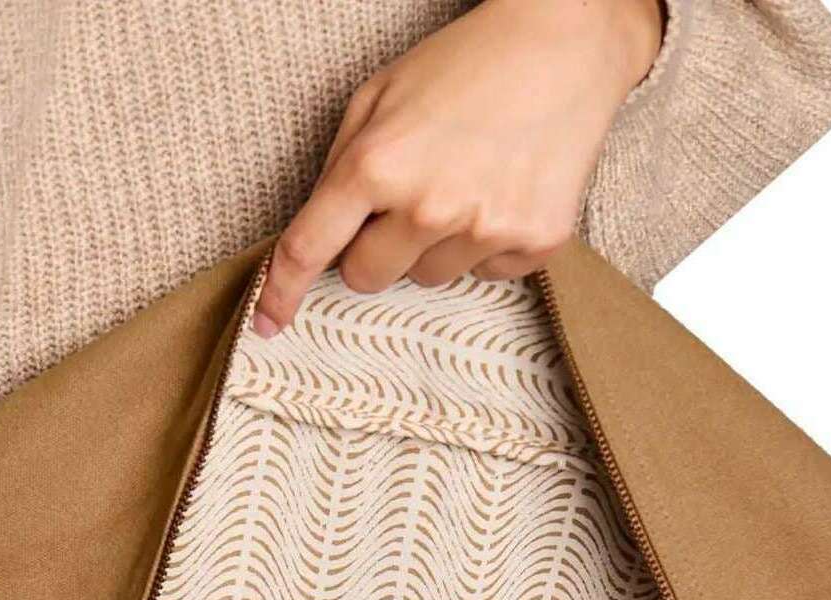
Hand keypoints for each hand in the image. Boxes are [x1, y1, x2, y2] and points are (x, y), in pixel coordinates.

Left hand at [253, 0, 664, 336]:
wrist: (563, 45)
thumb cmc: (464, 65)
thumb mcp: (380, 94)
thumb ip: (344, 164)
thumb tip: (323, 235)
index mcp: (377, 164)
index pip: (311, 248)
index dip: (282, 291)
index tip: (267, 323)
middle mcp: (428, 207)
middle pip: (367, 277)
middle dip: (372, 249)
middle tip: (404, 200)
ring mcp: (484, 230)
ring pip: (427, 278)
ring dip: (433, 245)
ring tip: (464, 182)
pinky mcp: (533, 244)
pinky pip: (486, 274)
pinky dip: (486, 243)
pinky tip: (502, 190)